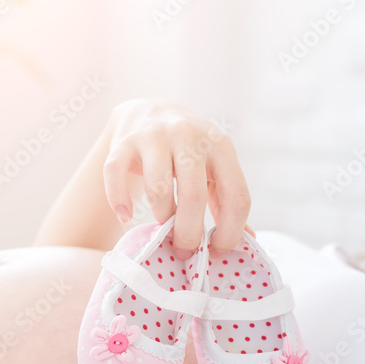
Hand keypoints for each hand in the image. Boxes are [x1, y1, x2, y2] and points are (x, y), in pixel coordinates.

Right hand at [103, 98, 254, 258]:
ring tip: (161, 229)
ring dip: (161, 217)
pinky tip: (125, 216)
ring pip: (158, 188)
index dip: (230, 231)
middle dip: (189, 233)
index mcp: (221, 146)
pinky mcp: (124, 142)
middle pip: (194, 195)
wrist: (149, 111)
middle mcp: (189, 136)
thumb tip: (249, 240)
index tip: (215, 250)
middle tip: (183, 251)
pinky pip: (116, 174)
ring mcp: (155, 136)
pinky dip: (119, 200)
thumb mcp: (214, 166)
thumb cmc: (187, 150)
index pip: (236, 196)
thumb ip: (227, 200)